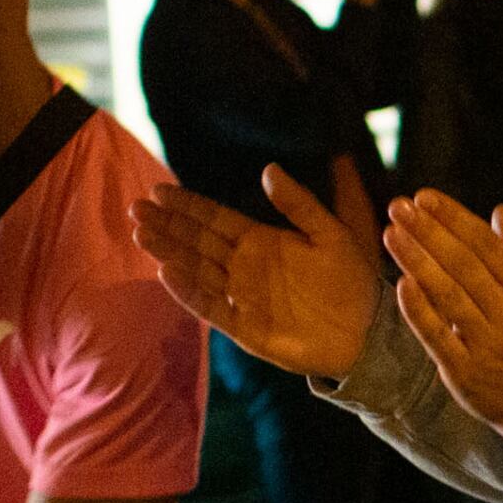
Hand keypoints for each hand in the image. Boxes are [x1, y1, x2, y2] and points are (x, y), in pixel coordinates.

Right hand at [131, 163, 383, 379]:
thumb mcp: (331, 233)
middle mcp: (246, 267)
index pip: (215, 219)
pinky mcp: (246, 328)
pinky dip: (190, 291)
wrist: (367, 333)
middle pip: (197, 241)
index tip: (158, 189)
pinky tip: (167, 272)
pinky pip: (212, 307)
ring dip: (170, 252)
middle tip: (135, 208)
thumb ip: (299, 204)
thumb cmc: (353, 282)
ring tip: (141, 234)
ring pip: (197, 271)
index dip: (187, 204)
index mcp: (262, 241)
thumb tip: (268, 169)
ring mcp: (243, 297)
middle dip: (167, 225)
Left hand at [382, 190, 502, 443]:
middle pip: (465, 266)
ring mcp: (486, 344)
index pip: (488, 246)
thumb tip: (500, 211)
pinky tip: (401, 284)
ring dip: (418, 262)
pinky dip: (420, 311)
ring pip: (449, 296)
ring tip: (391, 234)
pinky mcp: (464, 372)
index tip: (425, 197)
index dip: (455, 219)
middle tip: (399, 206)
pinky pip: (439, 336)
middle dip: (430, 232)